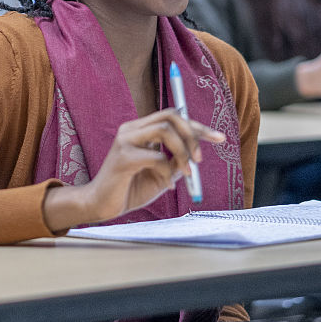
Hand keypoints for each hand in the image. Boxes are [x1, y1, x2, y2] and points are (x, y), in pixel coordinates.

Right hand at [42, 108, 224, 231]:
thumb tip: (196, 154)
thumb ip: (175, 162)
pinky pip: (156, 158)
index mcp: (140, 130)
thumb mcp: (161, 175)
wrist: (101, 206)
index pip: (173, 116)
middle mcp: (131, 129)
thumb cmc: (130, 189)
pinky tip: (166, 186)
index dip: (198, 126)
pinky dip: (167, 173)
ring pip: (165, 130)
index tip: (219, 138)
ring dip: (183, 151)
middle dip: (193, 134)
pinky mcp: (123, 157)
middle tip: (201, 158)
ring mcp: (125, 141)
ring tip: (187, 172)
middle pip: (171, 115)